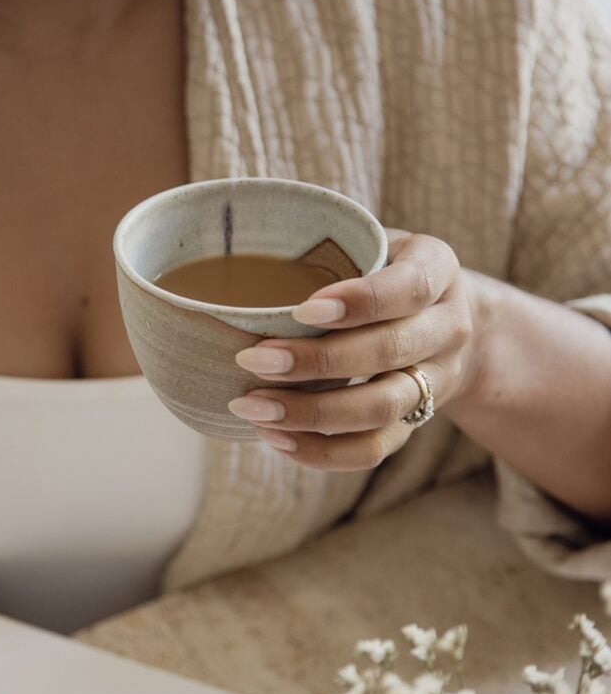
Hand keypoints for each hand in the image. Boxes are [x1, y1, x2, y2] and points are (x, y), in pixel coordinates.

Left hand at [227, 230, 479, 469]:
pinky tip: (277, 438)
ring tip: (253, 408)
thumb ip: (330, 250)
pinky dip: (324, 451)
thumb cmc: (386, 269)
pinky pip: (376, 448)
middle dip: (318, 361)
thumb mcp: (374, 242)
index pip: (408, 288)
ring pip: (383, 407)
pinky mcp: (417, 420)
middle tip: (252, 359)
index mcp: (437, 269)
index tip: (301, 310)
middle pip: (389, 352)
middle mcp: (447, 326)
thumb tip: (242, 265)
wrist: (451, 319)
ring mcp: (436, 379)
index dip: (359, 302)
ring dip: (313, 413)